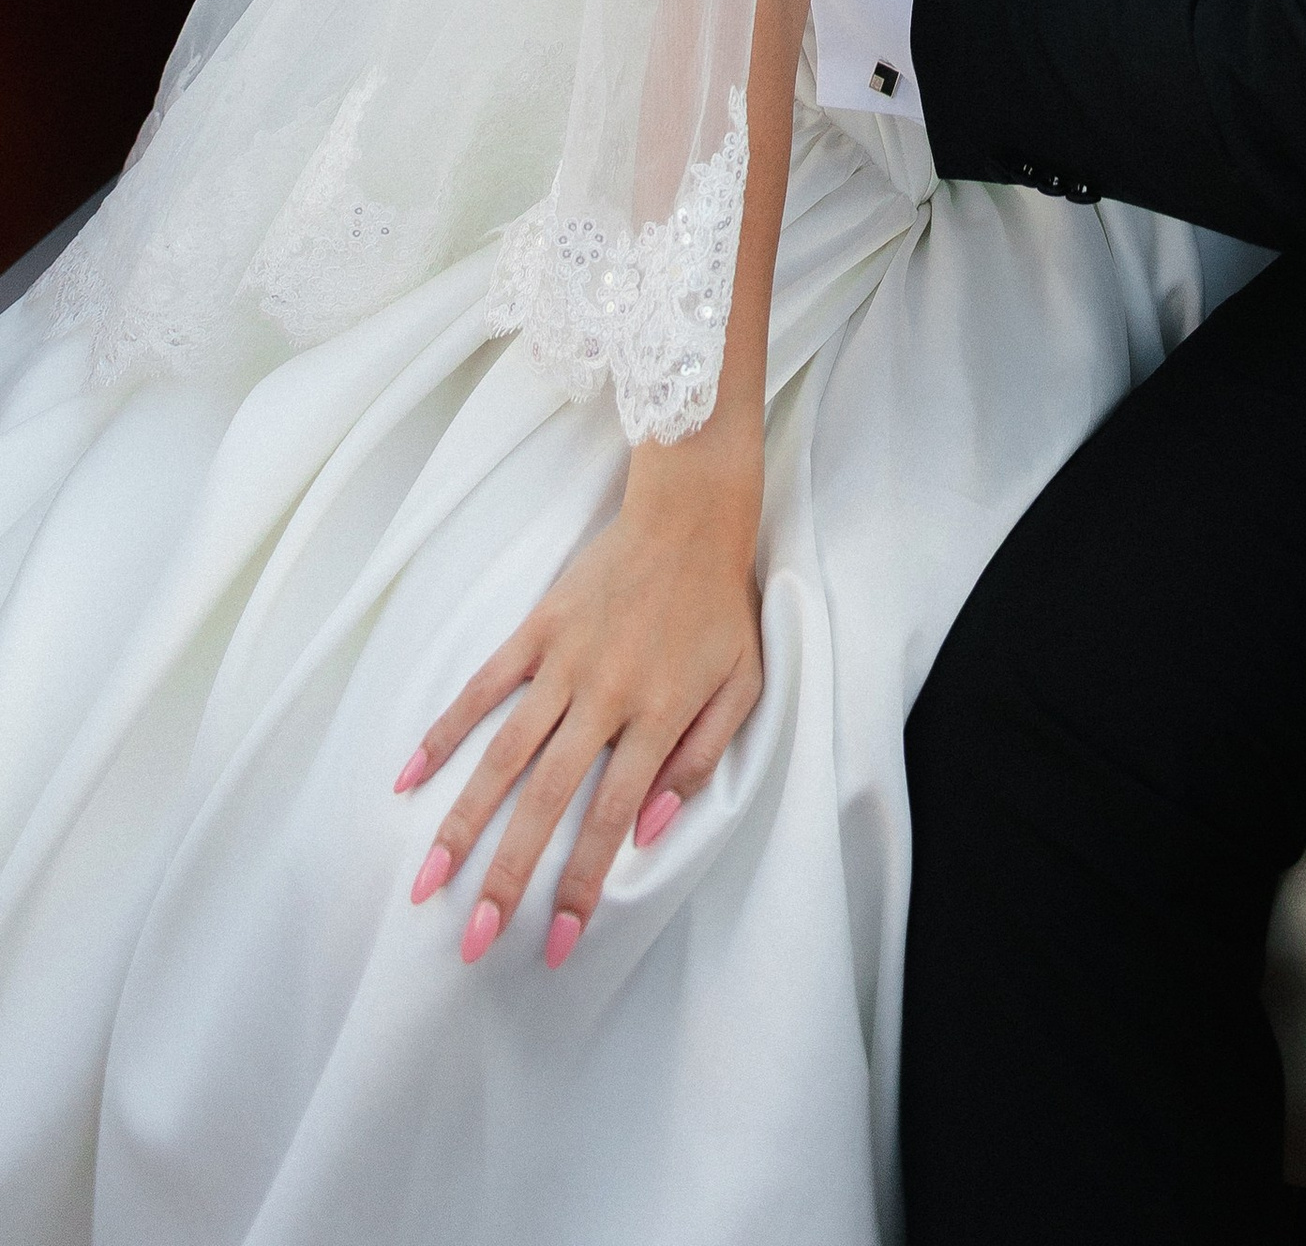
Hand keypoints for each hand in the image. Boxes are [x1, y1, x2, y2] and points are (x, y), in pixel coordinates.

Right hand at [398, 447, 763, 968]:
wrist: (692, 515)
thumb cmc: (721, 609)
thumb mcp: (743, 686)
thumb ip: (700, 761)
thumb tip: (649, 830)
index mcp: (658, 716)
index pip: (612, 819)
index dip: (583, 886)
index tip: (558, 944)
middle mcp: (605, 695)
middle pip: (546, 799)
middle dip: (508, 876)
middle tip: (475, 940)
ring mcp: (564, 662)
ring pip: (503, 754)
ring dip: (462, 822)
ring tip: (425, 883)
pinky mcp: (537, 630)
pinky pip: (482, 687)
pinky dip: (443, 732)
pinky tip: (407, 778)